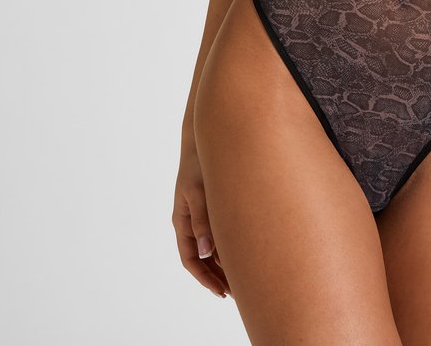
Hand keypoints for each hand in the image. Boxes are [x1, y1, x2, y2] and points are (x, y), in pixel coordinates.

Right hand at [172, 142, 230, 298]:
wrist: (205, 137)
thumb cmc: (199, 162)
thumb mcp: (198, 191)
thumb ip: (202, 219)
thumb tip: (207, 251)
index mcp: (182, 220)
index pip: (190, 259)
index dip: (204, 278)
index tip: (221, 292)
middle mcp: (191, 221)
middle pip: (203, 258)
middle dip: (218, 276)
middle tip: (238, 294)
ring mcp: (202, 213)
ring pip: (213, 247)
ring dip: (225, 263)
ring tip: (245, 279)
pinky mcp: (215, 205)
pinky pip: (221, 232)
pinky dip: (231, 245)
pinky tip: (247, 251)